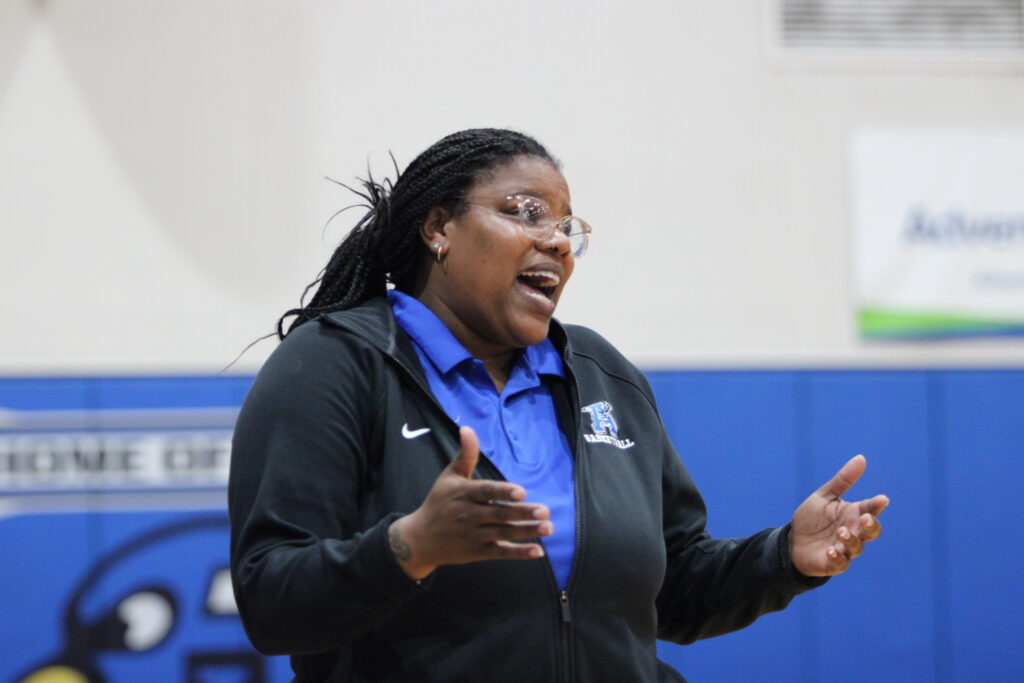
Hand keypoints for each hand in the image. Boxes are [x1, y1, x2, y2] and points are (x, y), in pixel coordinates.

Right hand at [388, 426, 550, 579]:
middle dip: (522, 513)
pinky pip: (500, 553)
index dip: (503, 492)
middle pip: (500, 514)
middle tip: (544, 511)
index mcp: (464, 494)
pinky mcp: (478, 552)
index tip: (521, 492)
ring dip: (527, 532)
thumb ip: (465, 455)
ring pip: (504, 534)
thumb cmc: (439, 502)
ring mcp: (475, 536)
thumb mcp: (449, 477)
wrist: (420, 539)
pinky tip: (537, 551)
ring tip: (548, 528)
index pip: (486, 492)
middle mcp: (470, 515)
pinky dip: (518, 553)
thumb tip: (467, 428)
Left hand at [789, 454, 888, 576]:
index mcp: (853, 514)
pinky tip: (831, 551)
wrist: (792, 541)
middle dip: (871, 525)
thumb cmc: (812, 519)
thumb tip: (861, 458)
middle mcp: (853, 532)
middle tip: (864, 518)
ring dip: (851, 540)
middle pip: (871, 531)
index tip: (882, 500)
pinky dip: (838, 558)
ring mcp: (845, 549)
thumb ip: (843, 480)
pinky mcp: (833, 563)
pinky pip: (841, 564)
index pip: (871, 509)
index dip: (877, 505)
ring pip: (857, 547)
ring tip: (841, 532)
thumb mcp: (824, 496)